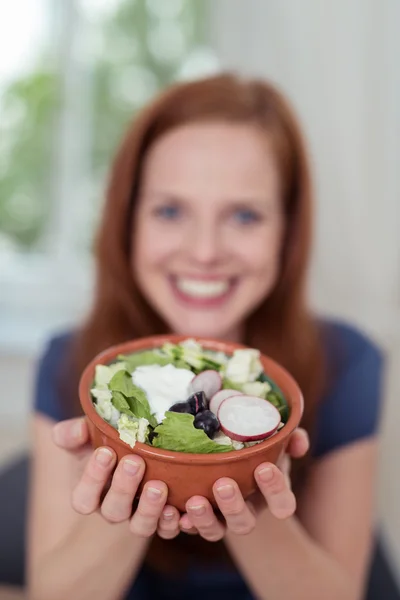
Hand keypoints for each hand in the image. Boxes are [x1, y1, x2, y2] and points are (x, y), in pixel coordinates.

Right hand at [53, 417, 180, 539]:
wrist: (139, 446)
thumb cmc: (108, 441)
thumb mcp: (88, 435)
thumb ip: (75, 432)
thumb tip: (78, 432)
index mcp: (92, 494)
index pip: (84, 498)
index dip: (93, 478)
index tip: (105, 452)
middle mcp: (115, 509)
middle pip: (114, 511)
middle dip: (124, 487)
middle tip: (134, 462)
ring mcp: (139, 517)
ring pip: (140, 525)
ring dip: (149, 509)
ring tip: (158, 486)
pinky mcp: (163, 520)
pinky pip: (167, 530)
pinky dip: (172, 523)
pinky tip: (177, 508)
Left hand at [179, 428, 308, 540]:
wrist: (233, 463)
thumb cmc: (259, 452)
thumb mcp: (276, 444)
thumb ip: (291, 439)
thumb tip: (299, 440)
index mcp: (271, 497)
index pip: (282, 503)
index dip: (276, 490)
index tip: (265, 468)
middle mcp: (248, 513)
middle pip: (244, 523)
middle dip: (234, 505)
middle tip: (223, 484)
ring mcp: (222, 520)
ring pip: (216, 531)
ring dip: (206, 519)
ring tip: (195, 501)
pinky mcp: (199, 520)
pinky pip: (192, 529)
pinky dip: (184, 524)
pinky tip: (177, 515)